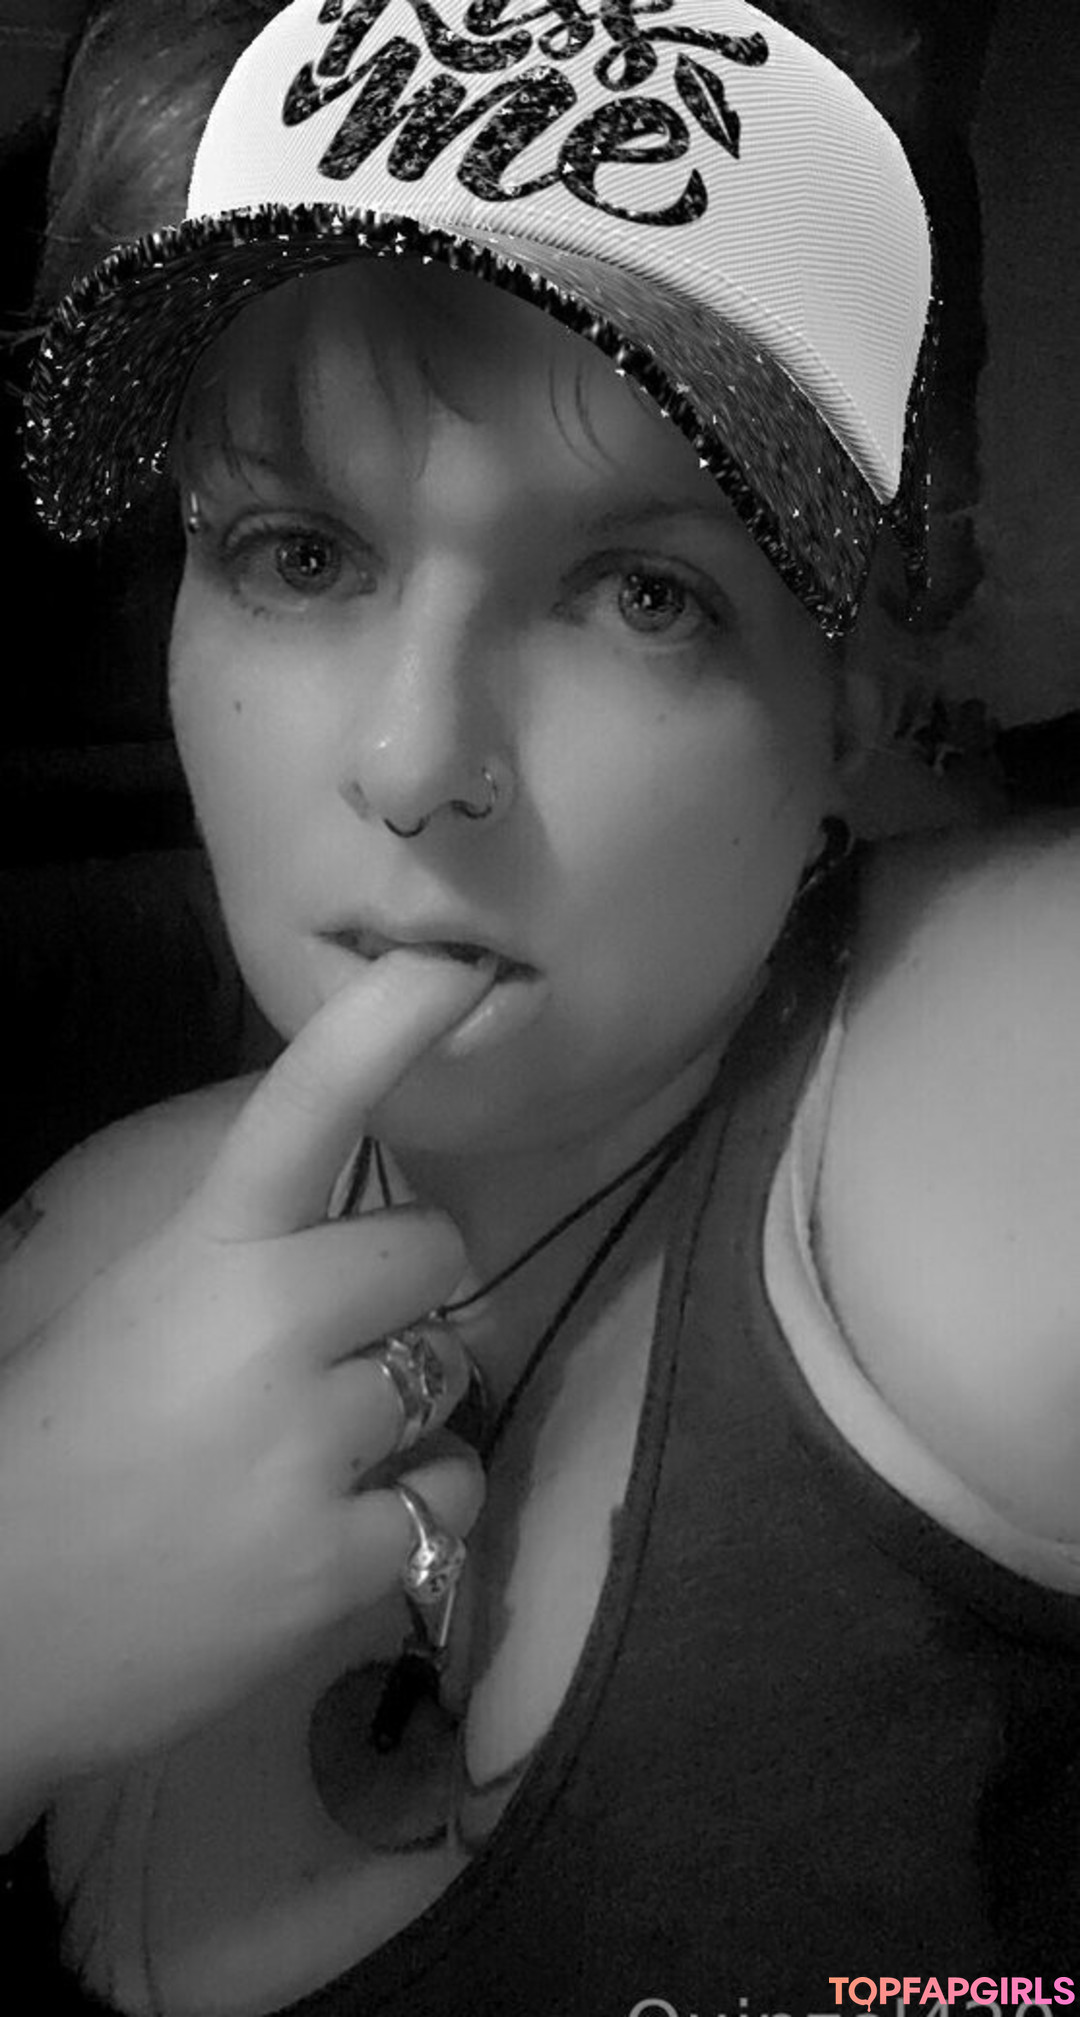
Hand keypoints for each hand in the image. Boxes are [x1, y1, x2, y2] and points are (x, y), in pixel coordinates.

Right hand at [0, 952, 491, 1790]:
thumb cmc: (58, 1450)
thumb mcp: (133, 1309)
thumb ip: (244, 1259)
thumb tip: (363, 1244)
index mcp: (202, 1253)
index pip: (305, 1110)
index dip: (385, 1030)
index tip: (455, 969)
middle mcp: (269, 1327)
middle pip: (433, 1256)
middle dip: (405, 1294)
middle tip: (342, 1346)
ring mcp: (311, 1447)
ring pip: (450, 1381)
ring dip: (409, 1412)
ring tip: (322, 1458)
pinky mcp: (341, 1561)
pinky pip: (450, 1498)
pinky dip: (409, 1514)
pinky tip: (332, 1534)